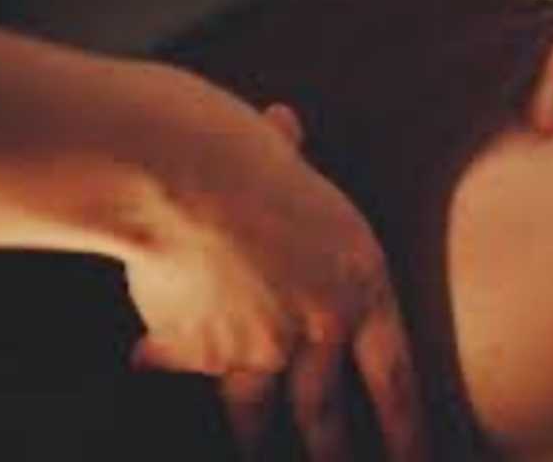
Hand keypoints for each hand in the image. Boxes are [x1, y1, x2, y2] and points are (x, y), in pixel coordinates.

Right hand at [104, 77, 425, 459]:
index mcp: (359, 283)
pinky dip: (162, 357)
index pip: (395, 377)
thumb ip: (291, 162)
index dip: (407, 431)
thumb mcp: (287, 157)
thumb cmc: (239, 149)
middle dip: (332, 457)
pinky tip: (145, 358)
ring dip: (254, 442)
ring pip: (254, 412)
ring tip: (253, 457)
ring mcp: (254, 348)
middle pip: (326, 415)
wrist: (176, 172)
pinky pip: (178, 362)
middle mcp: (315, 328)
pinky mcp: (196, 351)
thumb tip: (285, 124)